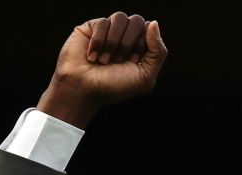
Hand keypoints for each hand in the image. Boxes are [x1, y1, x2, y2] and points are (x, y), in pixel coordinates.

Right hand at [37, 12, 167, 127]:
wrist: (83, 90)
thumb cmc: (114, 87)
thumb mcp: (145, 76)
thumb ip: (158, 52)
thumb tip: (154, 23)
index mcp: (140, 46)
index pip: (149, 29)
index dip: (142, 45)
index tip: (132, 62)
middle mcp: (125, 36)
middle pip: (137, 20)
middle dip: (128, 43)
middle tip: (117, 62)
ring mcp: (108, 30)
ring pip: (120, 17)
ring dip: (113, 43)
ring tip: (104, 60)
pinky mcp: (91, 27)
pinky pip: (103, 22)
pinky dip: (98, 42)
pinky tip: (92, 56)